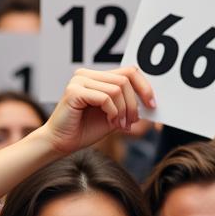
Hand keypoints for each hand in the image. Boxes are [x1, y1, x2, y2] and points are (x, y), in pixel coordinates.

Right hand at [40, 68, 154, 155]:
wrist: (62, 143)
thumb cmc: (86, 130)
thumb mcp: (115, 116)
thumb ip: (128, 106)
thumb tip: (150, 101)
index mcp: (97, 77)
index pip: (128, 71)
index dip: (144, 87)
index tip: (152, 105)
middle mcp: (87, 74)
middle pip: (125, 80)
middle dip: (133, 104)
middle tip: (131, 122)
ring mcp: (79, 81)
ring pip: (117, 89)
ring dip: (124, 111)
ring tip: (120, 125)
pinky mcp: (74, 91)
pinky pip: (105, 98)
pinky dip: (113, 112)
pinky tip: (111, 122)